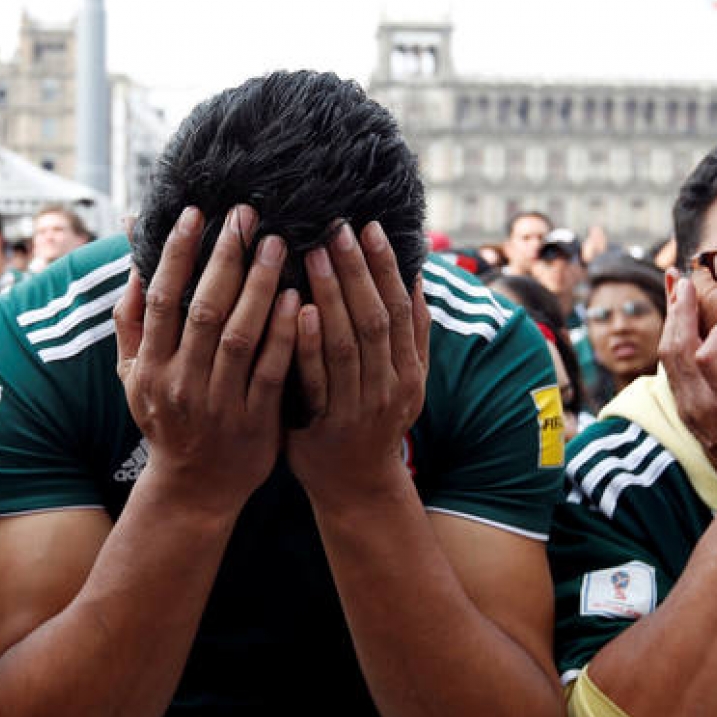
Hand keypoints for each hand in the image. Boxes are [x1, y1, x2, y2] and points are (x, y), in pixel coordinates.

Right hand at [114, 204, 298, 515]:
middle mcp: (181, 382)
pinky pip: (271, 370)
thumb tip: (135, 267)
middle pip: (203, 310)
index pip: (162, 299)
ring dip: (259, 286)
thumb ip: (131, 324)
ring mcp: (219, 403)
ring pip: (239, 336)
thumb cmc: (167, 423)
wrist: (194, 490)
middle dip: (225, 259)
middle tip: (247, 215)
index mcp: (150, 367)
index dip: (178, 254)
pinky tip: (298, 298)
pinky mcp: (255, 420)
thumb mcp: (135, 379)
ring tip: (278, 244)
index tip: (196, 214)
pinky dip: (284, 334)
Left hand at [285, 220, 429, 503]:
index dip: (385, 267)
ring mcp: (360, 407)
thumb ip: (412, 335)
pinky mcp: (328, 425)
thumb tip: (417, 278)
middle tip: (336, 228)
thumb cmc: (371, 425)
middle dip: (357, 270)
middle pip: (375, 319)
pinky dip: (310, 344)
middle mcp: (390, 387)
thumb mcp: (404, 382)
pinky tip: (299, 310)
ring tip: (315, 254)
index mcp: (409, 371)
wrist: (357, 489)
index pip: (399, 308)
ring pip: (349, 343)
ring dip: (333, 296)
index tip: (368, 227)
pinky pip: (318, 379)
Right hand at [661, 272, 716, 494]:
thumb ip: (716, 390)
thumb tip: (715, 365)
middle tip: (675, 275)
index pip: (669, 352)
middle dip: (671, 307)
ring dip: (683, 313)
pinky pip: (712, 361)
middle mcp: (688, 398)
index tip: (674, 292)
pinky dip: (716, 336)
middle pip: (667, 344)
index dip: (670, 320)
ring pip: (680, 348)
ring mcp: (703, 401)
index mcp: (686, 400)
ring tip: (687, 285)